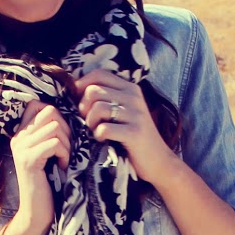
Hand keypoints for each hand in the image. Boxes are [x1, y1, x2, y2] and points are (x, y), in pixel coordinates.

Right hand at [8, 100, 70, 234]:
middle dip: (65, 129)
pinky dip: (64, 154)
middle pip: (49, 112)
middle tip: (66, 150)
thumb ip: (53, 134)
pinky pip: (54, 143)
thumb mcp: (51, 154)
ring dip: (67, 144)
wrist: (38, 212)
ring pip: (54, 127)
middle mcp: (17, 138)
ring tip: (64, 160)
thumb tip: (72, 113)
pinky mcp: (27, 160)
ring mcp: (20, 148)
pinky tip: (62, 167)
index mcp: (22, 134)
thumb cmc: (51, 183)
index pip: (37, 105)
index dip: (56, 114)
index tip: (63, 136)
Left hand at [74, 69, 174, 184]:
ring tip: (95, 131)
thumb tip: (76, 87)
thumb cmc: (134, 137)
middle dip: (84, 108)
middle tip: (89, 121)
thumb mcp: (124, 111)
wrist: (158, 161)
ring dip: (90, 123)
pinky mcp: (134, 133)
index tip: (80, 101)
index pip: (99, 74)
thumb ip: (107, 98)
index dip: (82, 85)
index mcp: (130, 89)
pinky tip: (103, 140)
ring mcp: (136, 115)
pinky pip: (104, 128)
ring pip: (97, 108)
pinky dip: (98, 135)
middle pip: (93, 91)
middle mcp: (134, 97)